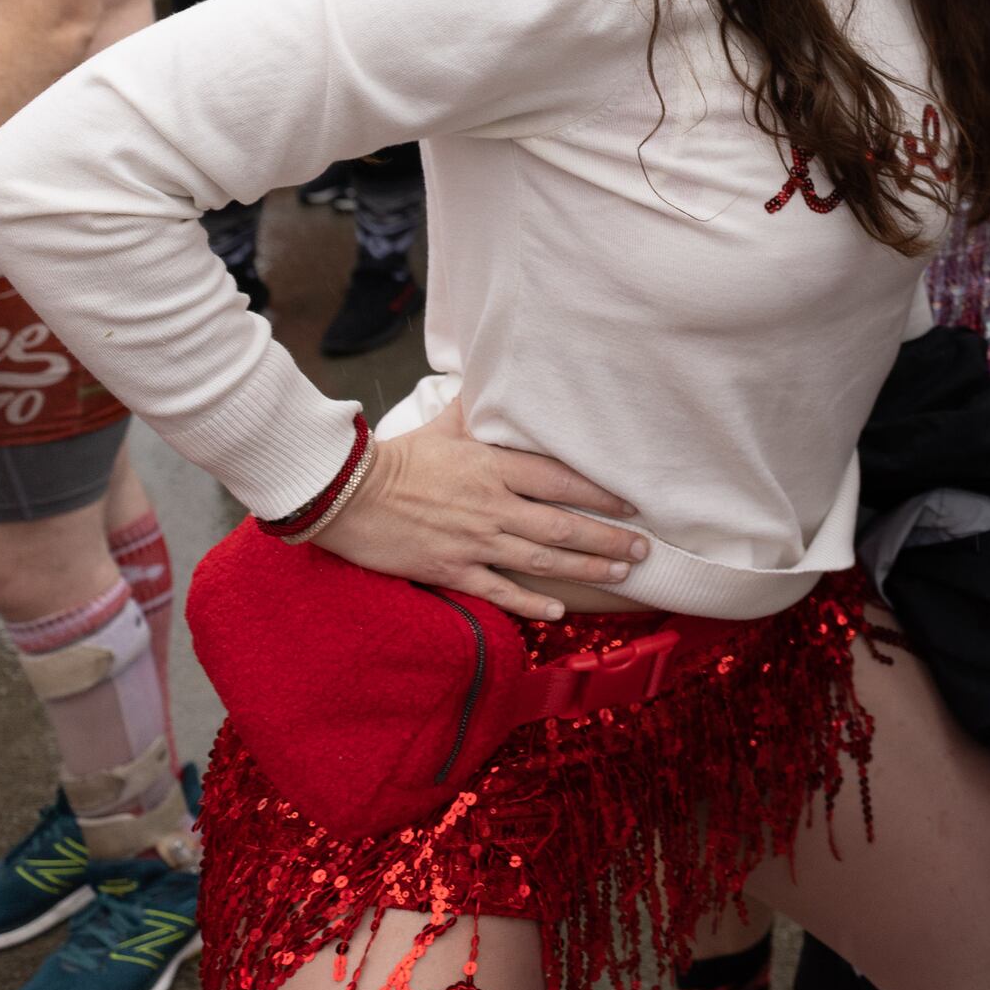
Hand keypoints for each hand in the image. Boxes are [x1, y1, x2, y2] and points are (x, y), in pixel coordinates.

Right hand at [309, 404, 651, 622]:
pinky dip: (532, 603)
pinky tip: (558, 612)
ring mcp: (474, 541)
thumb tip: (494, 377)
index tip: (631, 505)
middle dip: (609, 539)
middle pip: (563, 526)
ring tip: (620, 575)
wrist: (347, 493)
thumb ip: (477, 408)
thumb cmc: (397, 456)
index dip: (602, 494)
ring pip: (542, 560)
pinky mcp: (452, 569)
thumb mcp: (443, 423)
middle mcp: (493, 506)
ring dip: (586, 569)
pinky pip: (500, 590)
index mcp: (494, 467)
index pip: (562, 480)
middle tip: (643, 549)